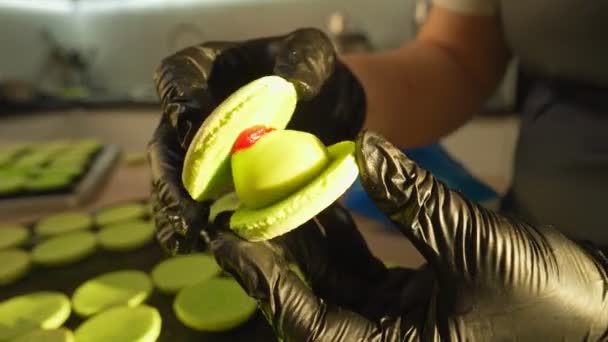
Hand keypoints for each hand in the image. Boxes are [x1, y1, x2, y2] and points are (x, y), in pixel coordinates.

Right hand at [147, 28, 365, 254]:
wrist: (320, 104)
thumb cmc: (308, 72)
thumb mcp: (312, 54)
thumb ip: (303, 62)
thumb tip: (292, 88)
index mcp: (202, 68)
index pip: (179, 79)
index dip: (179, 104)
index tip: (191, 131)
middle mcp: (187, 110)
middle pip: (165, 141)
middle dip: (171, 177)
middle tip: (186, 207)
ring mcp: (195, 149)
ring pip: (172, 180)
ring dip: (175, 210)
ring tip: (187, 238)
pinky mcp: (210, 180)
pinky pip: (196, 203)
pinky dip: (197, 225)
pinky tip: (205, 245)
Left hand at [210, 130, 607, 340]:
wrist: (597, 315)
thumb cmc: (544, 298)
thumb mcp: (473, 243)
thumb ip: (413, 198)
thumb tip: (365, 150)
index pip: (306, 321)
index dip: (264, 281)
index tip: (227, 244)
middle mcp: (385, 340)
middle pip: (313, 297)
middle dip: (281, 251)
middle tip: (247, 206)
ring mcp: (397, 321)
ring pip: (336, 279)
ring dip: (311, 236)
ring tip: (282, 191)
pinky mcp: (410, 301)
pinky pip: (362, 269)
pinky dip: (344, 237)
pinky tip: (329, 199)